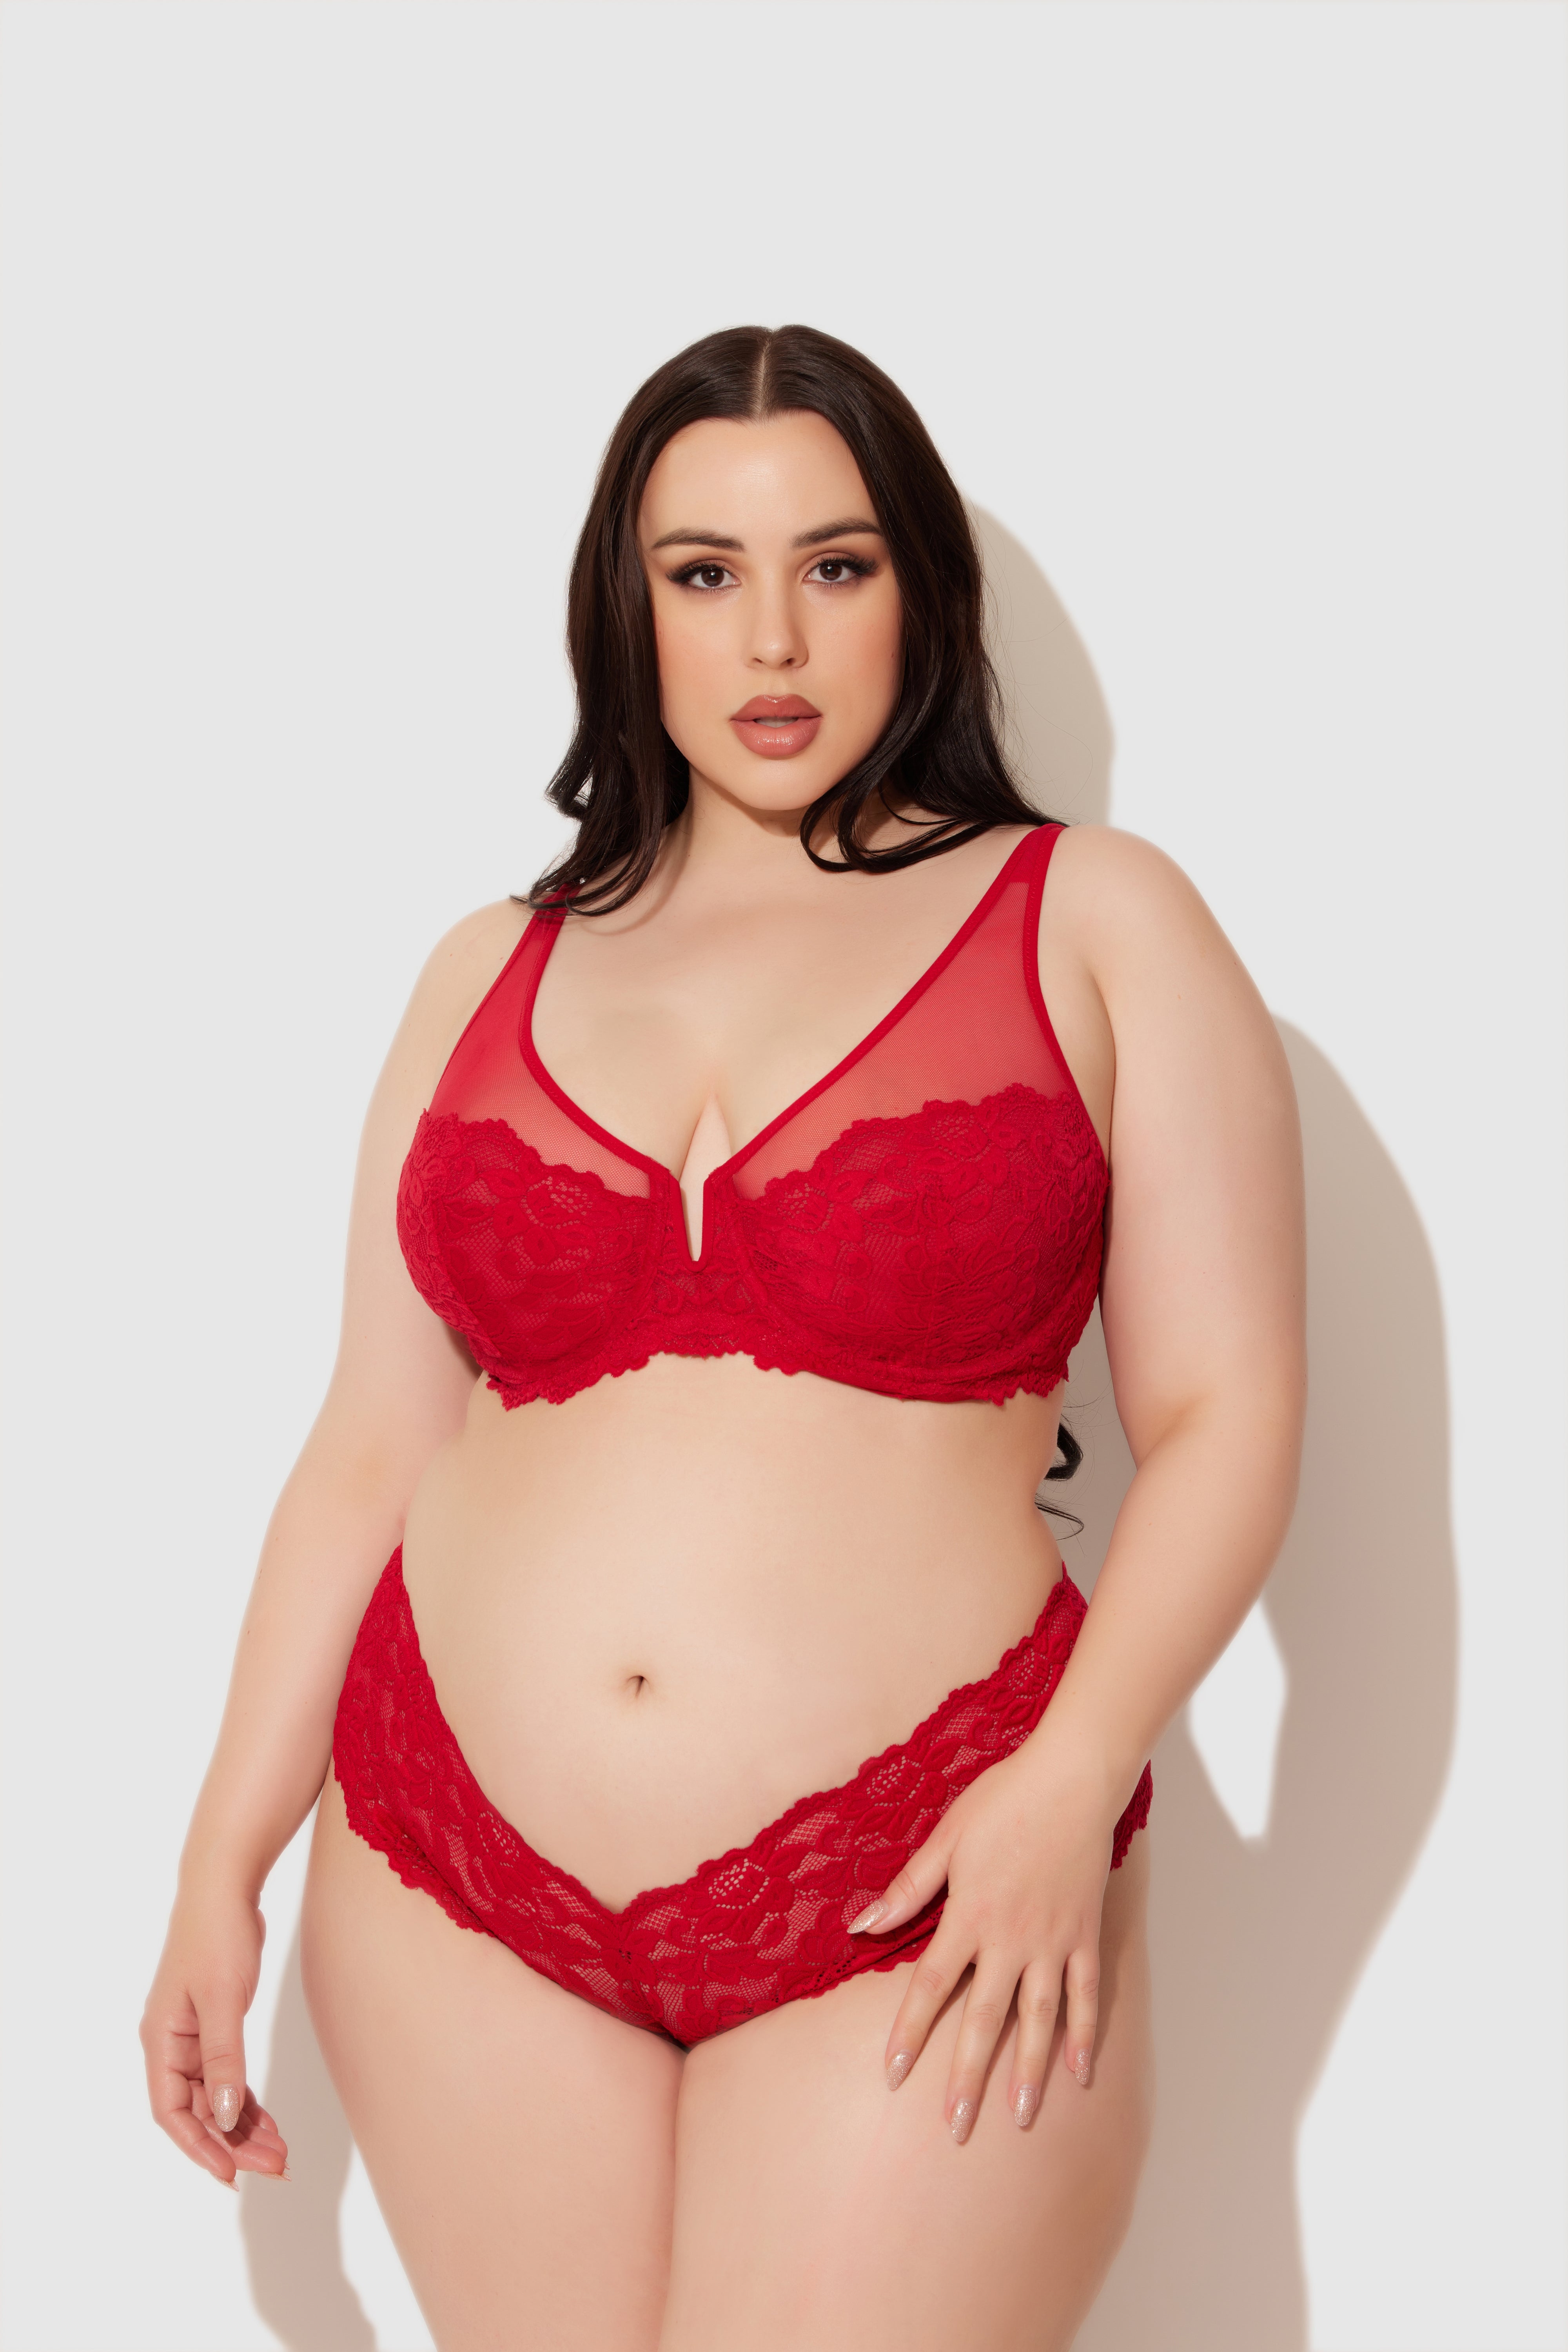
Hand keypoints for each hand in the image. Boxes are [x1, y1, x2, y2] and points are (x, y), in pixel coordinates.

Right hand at [141, 1883, 287, 2184]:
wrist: (226, 1889)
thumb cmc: (218, 1936)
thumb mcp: (222, 1999)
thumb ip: (224, 2059)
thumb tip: (226, 2117)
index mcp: (162, 2040)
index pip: (172, 2112)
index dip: (198, 2147)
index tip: (231, 2174)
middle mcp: (172, 2044)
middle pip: (198, 2110)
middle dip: (233, 2142)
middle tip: (274, 2166)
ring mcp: (193, 2037)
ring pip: (216, 2097)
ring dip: (244, 2125)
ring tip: (279, 2150)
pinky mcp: (215, 2026)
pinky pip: (228, 2077)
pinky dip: (247, 2100)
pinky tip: (269, 2119)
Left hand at [847, 1734, 1118, 2142]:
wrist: (1071, 1779)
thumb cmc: (1004, 1801)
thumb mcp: (946, 1838)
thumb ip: (908, 1888)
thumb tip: (861, 1924)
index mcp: (970, 1916)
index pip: (931, 1987)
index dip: (910, 2033)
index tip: (893, 2075)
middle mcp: (1011, 1939)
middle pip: (984, 2019)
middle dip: (968, 2077)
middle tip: (956, 2129)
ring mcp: (1053, 1941)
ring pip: (1039, 2019)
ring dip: (1028, 2071)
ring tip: (1021, 2117)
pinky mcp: (1085, 1934)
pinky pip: (1085, 1994)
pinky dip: (1084, 2034)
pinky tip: (1079, 2073)